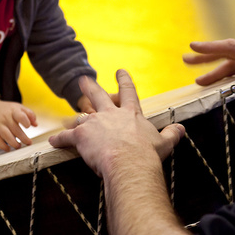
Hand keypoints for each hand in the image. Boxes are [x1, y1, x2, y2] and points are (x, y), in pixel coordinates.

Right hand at [0, 98, 37, 151]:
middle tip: (28, 142)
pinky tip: (9, 149)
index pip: (20, 116)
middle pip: (15, 129)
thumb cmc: (8, 110)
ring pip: (6, 135)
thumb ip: (30, 114)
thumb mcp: (19, 107)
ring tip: (19, 146)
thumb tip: (36, 125)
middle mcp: (5, 117)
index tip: (28, 126)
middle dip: (23, 138)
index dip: (26, 122)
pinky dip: (3, 147)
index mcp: (13, 111)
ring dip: (14, 143)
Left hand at [50, 72, 184, 176]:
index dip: (123, 80)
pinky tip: (53, 141)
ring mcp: (95, 124)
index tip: (119, 70)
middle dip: (90, 86)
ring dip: (75, 120)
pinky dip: (59, 139)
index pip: (128, 92)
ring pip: (81, 118)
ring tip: (70, 120)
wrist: (130, 163)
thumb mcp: (164, 143)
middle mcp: (111, 114)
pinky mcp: (81, 136)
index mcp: (131, 114)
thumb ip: (172, 134)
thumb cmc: (147, 155)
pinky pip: (66, 137)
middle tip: (83, 79)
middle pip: (98, 96)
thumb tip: (181, 128)